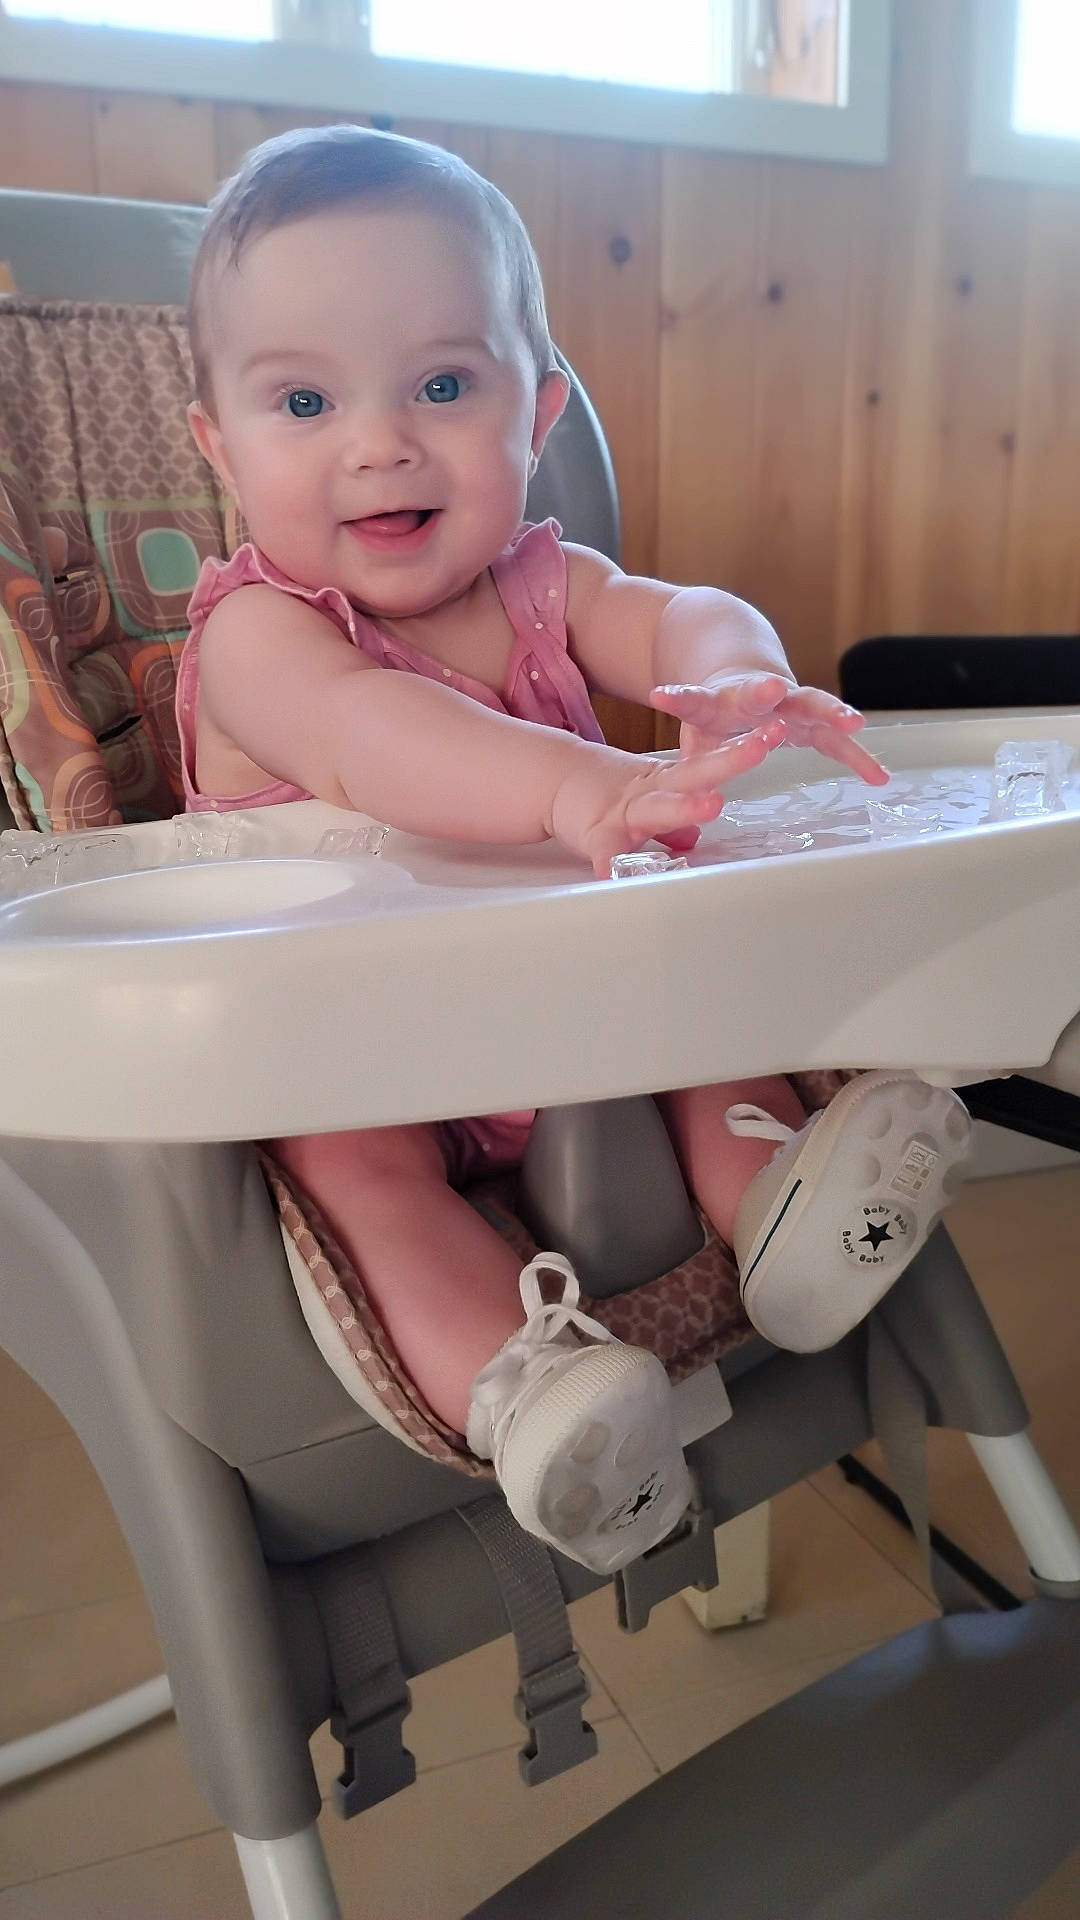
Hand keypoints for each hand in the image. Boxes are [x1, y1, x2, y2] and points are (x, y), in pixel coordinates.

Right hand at [551, 720, 784, 877]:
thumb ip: (679, 816)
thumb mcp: (653, 801)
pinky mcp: (597, 834)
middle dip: (730, 760)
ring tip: (711, 805)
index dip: (741, 750)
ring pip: (659, 808)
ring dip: (685, 808)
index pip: (712, 762)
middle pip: (696, 773)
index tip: (771, 735)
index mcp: (671, 780)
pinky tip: (613, 874)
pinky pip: (607, 852)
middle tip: (760, 746)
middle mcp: (654, 791)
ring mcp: (626, 811)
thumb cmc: (613, 798)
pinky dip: (611, 863)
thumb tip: (695, 837)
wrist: (557, 784)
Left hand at [650, 671, 888, 786]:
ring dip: (832, 713)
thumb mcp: (695, 733)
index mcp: (720, 700)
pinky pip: (837, 741)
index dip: (684, 699)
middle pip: (765, 691)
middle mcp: (759, 695)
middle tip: (772, 687)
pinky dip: (858, 758)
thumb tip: (672, 802)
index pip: (700, 698)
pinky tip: (880, 777)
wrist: (745, 673)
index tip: (663, 696)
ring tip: (854, 724)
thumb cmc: (716, 713)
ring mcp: (792, 703)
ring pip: (813, 704)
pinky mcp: (814, 720)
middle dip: (769, 690)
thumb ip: (686, 759)